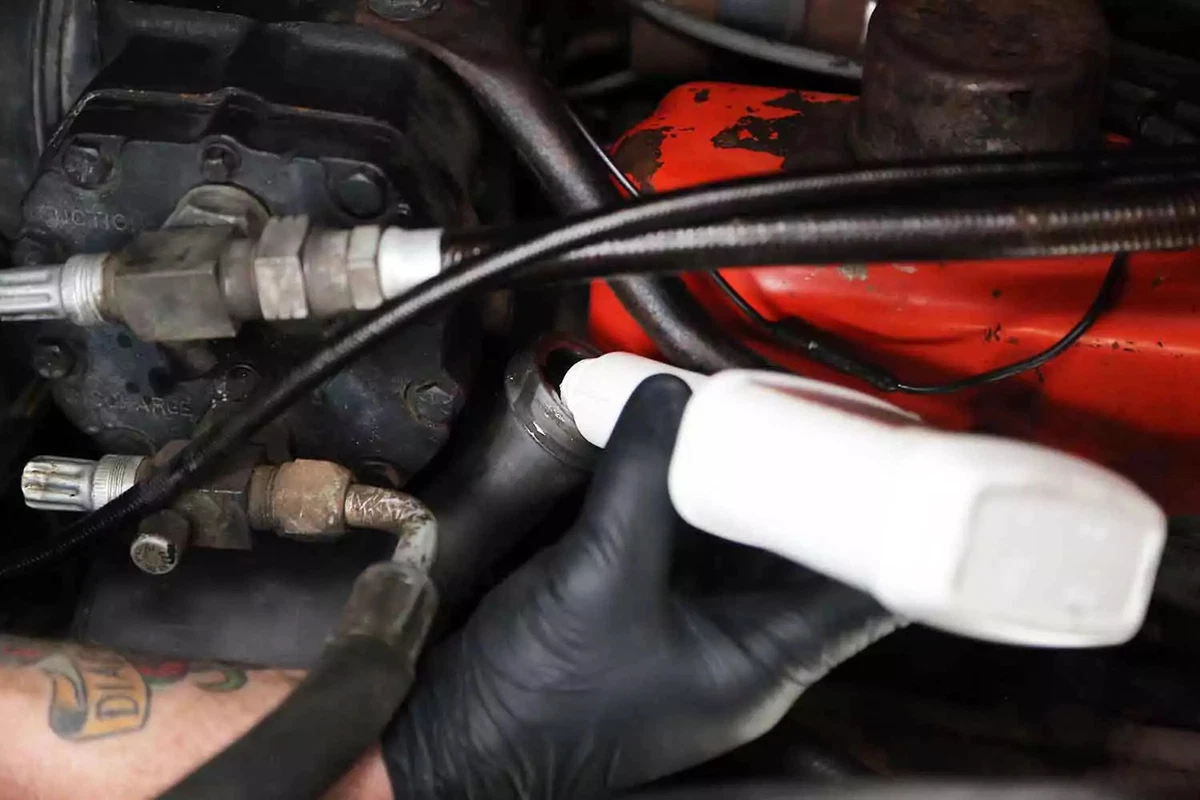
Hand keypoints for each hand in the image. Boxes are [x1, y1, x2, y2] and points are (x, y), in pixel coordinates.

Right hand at [384, 375, 898, 798]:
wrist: (453, 740)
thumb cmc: (538, 698)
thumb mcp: (597, 575)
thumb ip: (637, 479)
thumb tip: (672, 396)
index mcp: (757, 665)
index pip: (861, 598)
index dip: (887, 527)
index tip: (899, 460)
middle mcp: (739, 653)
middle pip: (806, 562)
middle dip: (812, 491)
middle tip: (820, 420)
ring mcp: (694, 637)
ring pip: (749, 552)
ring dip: (753, 492)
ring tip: (764, 423)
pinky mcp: (650, 617)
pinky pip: (695, 551)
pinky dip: (700, 505)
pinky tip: (692, 458)